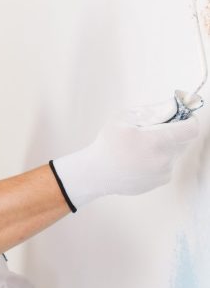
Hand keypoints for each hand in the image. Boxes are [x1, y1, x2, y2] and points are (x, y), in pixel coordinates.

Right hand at [50, 99, 198, 210]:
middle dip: (176, 131)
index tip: (185, 116)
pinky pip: (168, 164)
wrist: (97, 173)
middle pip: (184, 140)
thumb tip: (173, 106)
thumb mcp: (125, 118)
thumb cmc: (108, 143)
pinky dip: (160, 157)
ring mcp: (163, 172)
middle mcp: (164, 159)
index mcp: (156, 141)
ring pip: (175, 152)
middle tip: (159, 127)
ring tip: (144, 144)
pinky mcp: (160, 181)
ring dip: (167, 145)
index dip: (190, 120)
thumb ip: (153, 111)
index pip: (190, 130)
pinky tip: (141, 156)